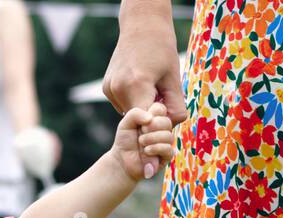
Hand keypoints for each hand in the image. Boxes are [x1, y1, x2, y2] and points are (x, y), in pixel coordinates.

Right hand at [103, 7, 187, 126]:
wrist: (141, 25)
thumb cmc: (162, 48)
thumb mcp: (174, 78)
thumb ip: (175, 107)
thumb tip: (170, 128)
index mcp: (136, 86)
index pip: (148, 123)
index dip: (159, 123)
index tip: (166, 115)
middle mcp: (118, 89)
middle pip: (139, 119)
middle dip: (152, 114)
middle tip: (162, 95)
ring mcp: (109, 89)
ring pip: (130, 113)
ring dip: (142, 107)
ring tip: (151, 85)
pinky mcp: (106, 87)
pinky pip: (123, 104)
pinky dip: (133, 100)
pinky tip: (140, 82)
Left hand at [110, 101, 175, 182]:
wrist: (122, 161)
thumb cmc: (125, 141)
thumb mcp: (125, 123)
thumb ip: (135, 114)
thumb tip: (150, 118)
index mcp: (154, 119)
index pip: (161, 109)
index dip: (152, 113)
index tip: (142, 121)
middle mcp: (162, 130)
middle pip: (166, 122)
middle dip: (152, 126)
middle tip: (141, 132)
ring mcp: (165, 143)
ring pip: (168, 136)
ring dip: (152, 138)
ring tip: (141, 142)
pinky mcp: (166, 156)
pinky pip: (168, 149)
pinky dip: (156, 148)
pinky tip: (146, 151)